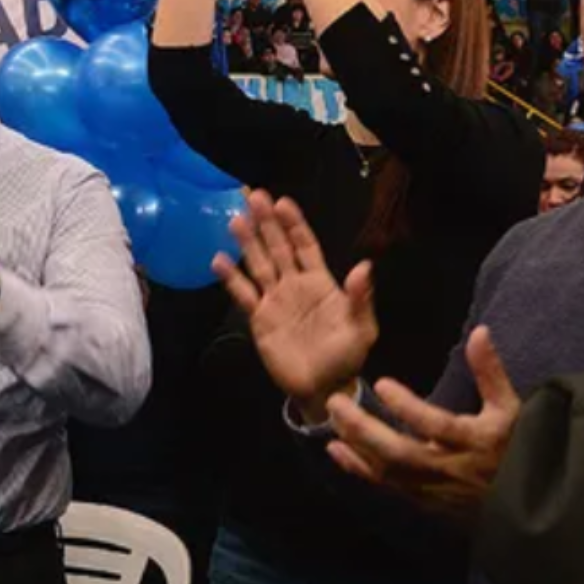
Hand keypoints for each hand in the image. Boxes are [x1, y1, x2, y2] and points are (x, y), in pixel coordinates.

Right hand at [213, 191, 377, 405]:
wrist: (323, 388)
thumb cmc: (345, 357)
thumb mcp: (361, 329)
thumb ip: (360, 298)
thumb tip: (364, 267)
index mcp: (321, 282)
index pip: (305, 245)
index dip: (294, 224)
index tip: (282, 202)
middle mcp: (295, 284)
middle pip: (278, 247)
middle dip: (266, 222)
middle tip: (253, 195)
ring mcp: (275, 300)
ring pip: (259, 264)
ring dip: (247, 242)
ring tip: (235, 219)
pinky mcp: (259, 319)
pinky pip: (243, 294)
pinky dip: (231, 278)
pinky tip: (218, 260)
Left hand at [326, 327, 521, 516]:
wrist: (526, 501)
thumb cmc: (517, 447)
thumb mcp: (510, 407)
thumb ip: (490, 372)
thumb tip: (479, 332)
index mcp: (476, 441)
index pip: (437, 426)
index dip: (408, 408)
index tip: (382, 384)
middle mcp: (452, 468)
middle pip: (401, 453)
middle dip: (364, 429)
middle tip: (335, 402)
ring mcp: (435, 488)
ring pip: (388, 472)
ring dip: (356, 447)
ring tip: (332, 419)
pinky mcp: (424, 501)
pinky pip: (386, 486)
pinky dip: (358, 468)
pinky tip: (337, 450)